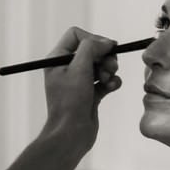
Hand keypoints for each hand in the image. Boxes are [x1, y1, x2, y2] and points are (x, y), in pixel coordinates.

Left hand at [40, 26, 120, 153]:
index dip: (94, 39)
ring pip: (101, 65)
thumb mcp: (79, 69)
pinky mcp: (91, 93)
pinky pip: (105, 80)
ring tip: (108, 80)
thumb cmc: (70, 102)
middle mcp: (67, 68)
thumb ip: (90, 49)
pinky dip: (112, 82)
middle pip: (92, 50)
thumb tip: (105, 42)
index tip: (107, 49)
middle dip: (105, 57)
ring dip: (109, 70)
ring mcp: (79, 81)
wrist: (71, 133)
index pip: (77, 36)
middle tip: (110, 67)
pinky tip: (111, 88)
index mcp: (57, 59)